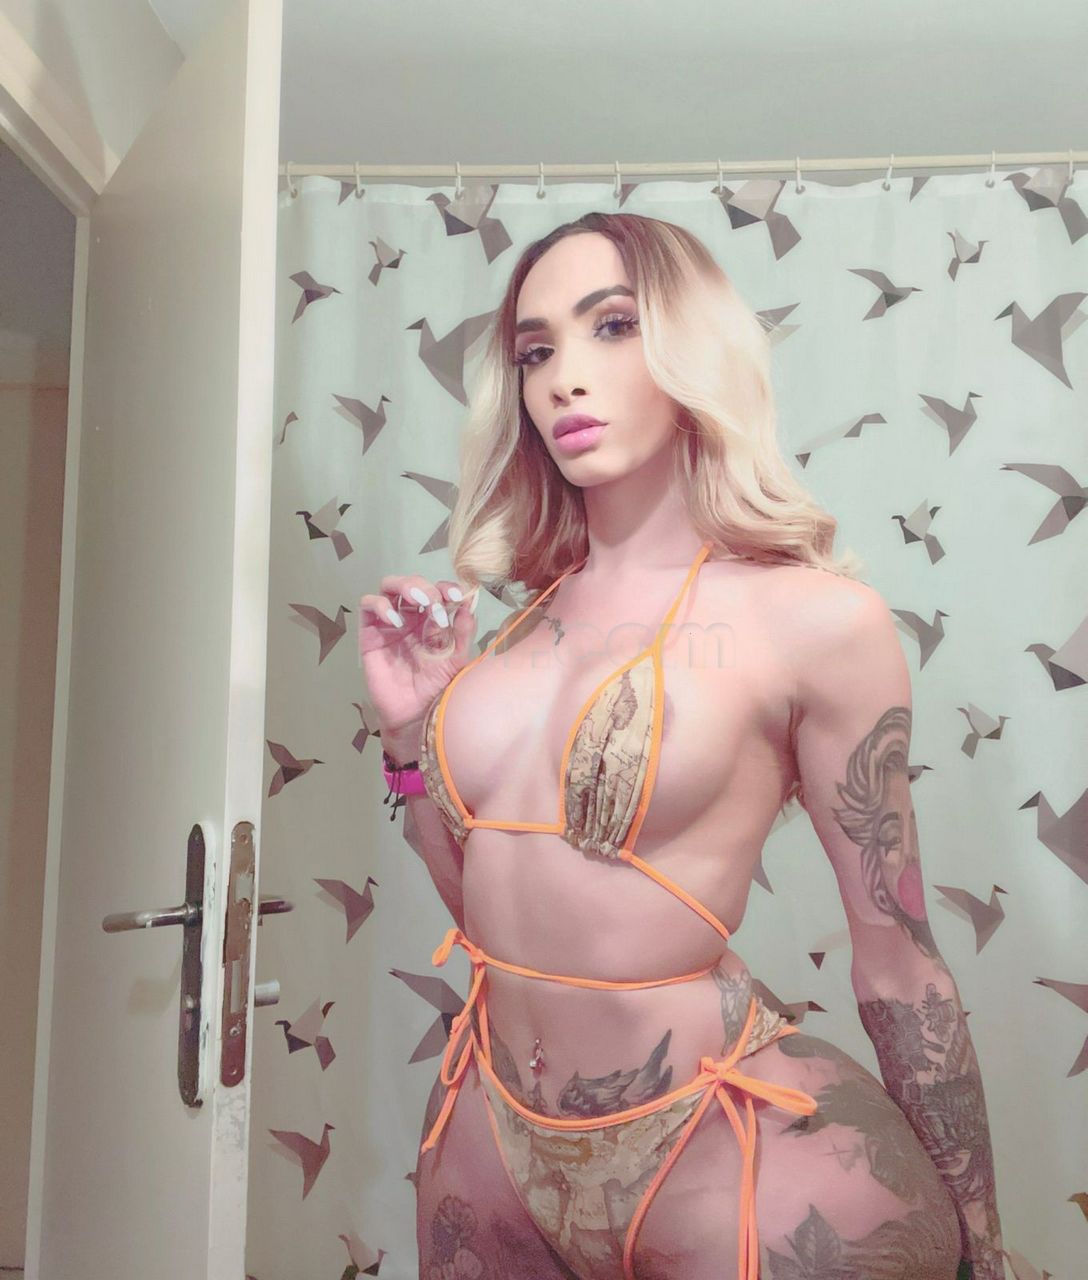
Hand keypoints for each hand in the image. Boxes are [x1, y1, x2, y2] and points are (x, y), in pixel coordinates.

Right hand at [358, 571, 477, 737]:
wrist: (414, 715)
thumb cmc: (436, 688)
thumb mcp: (457, 659)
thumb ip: (464, 633)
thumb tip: (469, 604)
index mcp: (433, 620)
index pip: (438, 591)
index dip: (447, 587)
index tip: (457, 596)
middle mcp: (411, 617)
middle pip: (414, 583)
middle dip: (426, 586)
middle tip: (436, 601)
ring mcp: (389, 623)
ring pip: (390, 586)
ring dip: (405, 586)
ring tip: (419, 601)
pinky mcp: (370, 633)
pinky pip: (368, 606)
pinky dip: (380, 605)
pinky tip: (396, 620)